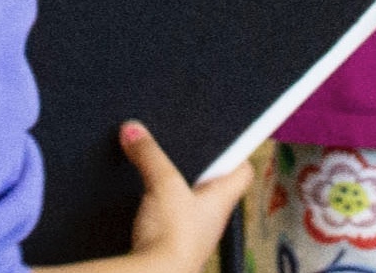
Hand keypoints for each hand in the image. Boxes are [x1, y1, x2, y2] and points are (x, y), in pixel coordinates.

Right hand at [117, 123, 251, 271]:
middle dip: (197, 166)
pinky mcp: (170, 246)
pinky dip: (159, 207)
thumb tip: (133, 129)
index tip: (226, 138)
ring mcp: (192, 234)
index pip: (242, 173)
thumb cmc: (174, 237)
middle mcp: (211, 219)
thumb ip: (149, 153)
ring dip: (175, 188)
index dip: (237, 153)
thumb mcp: (163, 182)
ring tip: (157, 168)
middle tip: (181, 145)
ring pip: (189, 203)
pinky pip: (169, 219)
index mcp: (221, 201)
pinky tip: (143, 200)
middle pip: (213, 185)